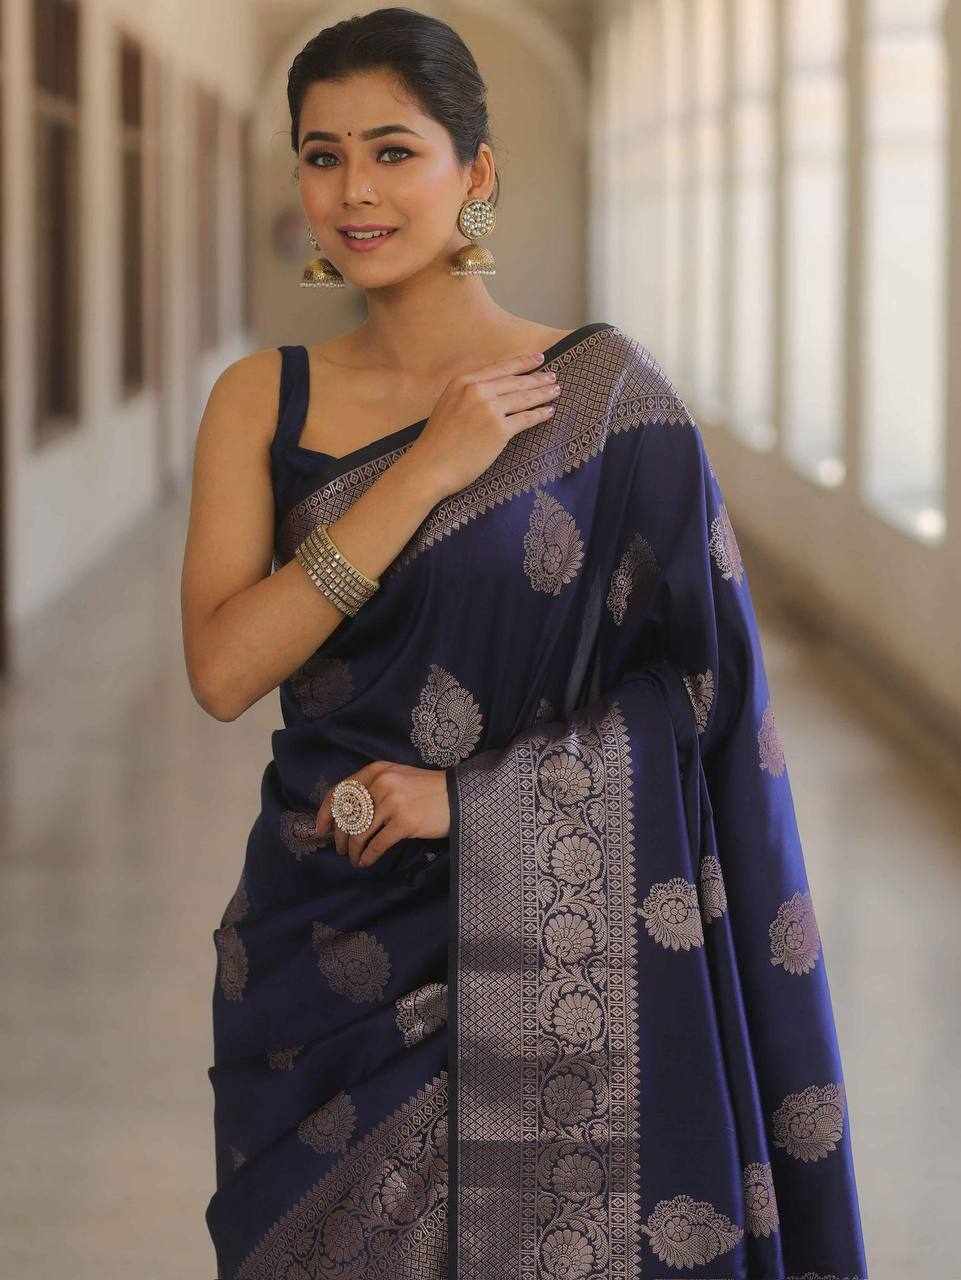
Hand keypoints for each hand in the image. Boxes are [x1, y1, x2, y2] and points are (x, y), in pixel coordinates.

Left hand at [314, 762, 449, 868]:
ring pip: (360, 832)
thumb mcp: (397, 778)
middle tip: (341, 849)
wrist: (457, 796)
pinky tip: (366, 862)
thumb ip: (373, 789)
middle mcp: (382, 784)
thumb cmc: (426, 790)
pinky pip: (377, 844)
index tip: (321, 829)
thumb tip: (346, 815)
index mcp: (377, 771)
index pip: (342, 791)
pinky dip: (367, 856)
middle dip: (341, 837)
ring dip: (353, 850)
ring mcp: (393, 803)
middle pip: (349, 815)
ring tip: (354, 858)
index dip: (326, 812)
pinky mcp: (404, 822)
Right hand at [412, 349, 561, 498]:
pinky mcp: (499, 430)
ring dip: (543, 394)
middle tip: (553, 376)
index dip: (522, 362)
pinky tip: (549, 412)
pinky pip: (525, 419)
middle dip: (537, 378)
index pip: (500, 367)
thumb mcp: (448, 404)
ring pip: (523, 398)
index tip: (538, 357)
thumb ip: (468, 394)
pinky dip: (540, 415)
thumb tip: (492, 391)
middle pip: (515, 381)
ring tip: (556, 391)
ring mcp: (489, 410)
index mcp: (463, 382)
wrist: (430, 466)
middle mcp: (477, 391)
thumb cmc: (437, 441)